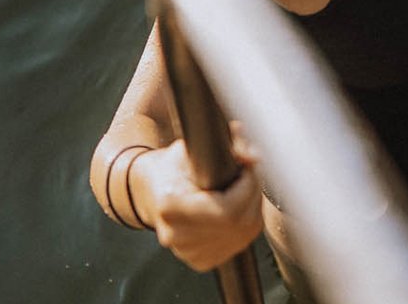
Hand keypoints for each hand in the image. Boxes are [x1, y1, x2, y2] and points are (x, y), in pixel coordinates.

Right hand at [133, 139, 262, 271]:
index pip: (226, 209)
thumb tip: (254, 157)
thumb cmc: (175, 166)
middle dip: (252, 193)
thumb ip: (226, 145)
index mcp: (169, 206)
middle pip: (238, 221)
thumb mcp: (194, 148)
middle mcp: (175, 235)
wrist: (153, 191)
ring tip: (241, 188)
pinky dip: (245, 224)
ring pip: (244, 232)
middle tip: (248, 174)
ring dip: (252, 207)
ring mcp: (187, 252)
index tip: (246, 166)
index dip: (247, 186)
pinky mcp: (200, 262)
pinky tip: (235, 208)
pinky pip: (239, 243)